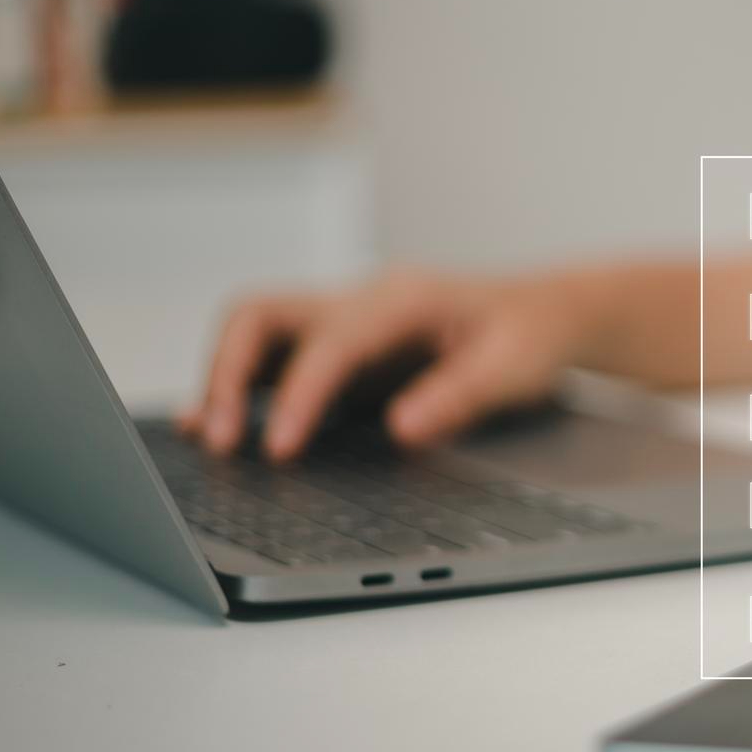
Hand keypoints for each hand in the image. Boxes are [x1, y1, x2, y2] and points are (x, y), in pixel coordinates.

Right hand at [178, 268, 604, 459]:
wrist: (546, 314)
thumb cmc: (532, 338)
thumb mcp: (516, 368)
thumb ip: (462, 396)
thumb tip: (403, 429)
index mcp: (403, 301)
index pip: (330, 344)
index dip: (298, 397)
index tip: (279, 450)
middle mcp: (361, 301)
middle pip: (263, 317)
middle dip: (229, 374)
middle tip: (220, 442)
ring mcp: (344, 321)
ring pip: (255, 333)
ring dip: (224, 381)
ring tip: (206, 441)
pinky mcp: (340, 350)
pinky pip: (273, 360)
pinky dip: (243, 391)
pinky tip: (223, 430)